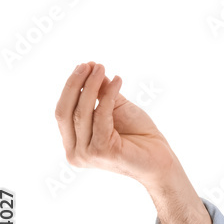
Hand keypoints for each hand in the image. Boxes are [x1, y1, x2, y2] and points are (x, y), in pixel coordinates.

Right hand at [54, 61, 177, 188]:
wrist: (160, 158)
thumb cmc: (139, 135)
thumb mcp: (116, 109)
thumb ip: (102, 93)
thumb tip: (92, 68)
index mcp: (73, 144)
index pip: (62, 112)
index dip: (71, 88)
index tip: (83, 66)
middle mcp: (75, 152)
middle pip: (65, 112)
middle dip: (75, 85)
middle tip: (88, 64)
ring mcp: (86, 154)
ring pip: (82, 112)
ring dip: (92, 86)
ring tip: (101, 68)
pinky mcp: (102, 151)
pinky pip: (101, 116)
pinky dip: (108, 96)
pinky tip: (118, 81)